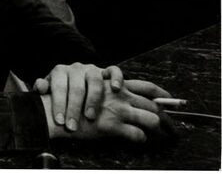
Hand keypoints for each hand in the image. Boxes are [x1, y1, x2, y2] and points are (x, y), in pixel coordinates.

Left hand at [32, 63, 123, 130]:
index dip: (58, 103)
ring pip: (94, 80)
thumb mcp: (50, 91)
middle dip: (73, 108)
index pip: (58, 86)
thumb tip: (40, 87)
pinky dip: (116, 78)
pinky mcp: (106, 71)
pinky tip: (115, 89)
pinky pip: (113, 70)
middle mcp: (76, 68)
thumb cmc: (62, 92)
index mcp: (60, 71)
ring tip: (90, 116)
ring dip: (93, 99)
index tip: (59, 121)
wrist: (76, 83)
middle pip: (76, 86)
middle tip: (72, 126)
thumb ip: (43, 88)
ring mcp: (92, 69)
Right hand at [42, 82, 162, 141]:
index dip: (159, 93)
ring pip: (152, 118)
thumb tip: (117, 92)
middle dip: (161, 115)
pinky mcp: (113, 126)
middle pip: (152, 104)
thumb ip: (102, 88)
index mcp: (112, 83)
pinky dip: (139, 138)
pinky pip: (138, 135)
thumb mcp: (85, 86)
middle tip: (165, 124)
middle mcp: (118, 94)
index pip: (144, 85)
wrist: (53, 113)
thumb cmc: (66, 100)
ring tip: (150, 132)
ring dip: (153, 127)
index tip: (168, 99)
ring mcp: (117, 109)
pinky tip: (134, 138)